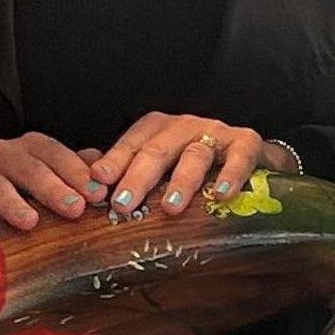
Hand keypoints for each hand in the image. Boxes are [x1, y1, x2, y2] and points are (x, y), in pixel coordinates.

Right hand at [0, 133, 102, 260]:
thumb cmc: (11, 196)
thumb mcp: (44, 184)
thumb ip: (73, 174)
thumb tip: (108, 172)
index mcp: (28, 150)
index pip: (55, 153)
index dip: (77, 171)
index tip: (99, 193)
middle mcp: (1, 155)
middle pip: (29, 167)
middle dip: (54, 187)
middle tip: (75, 208)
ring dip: (14, 203)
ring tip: (31, 222)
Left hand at [84, 110, 295, 217]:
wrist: (249, 158)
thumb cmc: (195, 166)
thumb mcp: (159, 166)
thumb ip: (124, 170)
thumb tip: (85, 178)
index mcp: (157, 130)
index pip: (132, 142)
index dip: (115, 161)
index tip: (99, 182)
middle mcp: (183, 126)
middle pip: (157, 149)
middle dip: (139, 176)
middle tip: (124, 203)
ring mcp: (215, 133)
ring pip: (194, 154)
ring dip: (181, 181)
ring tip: (170, 208)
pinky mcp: (246, 142)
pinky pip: (239, 156)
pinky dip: (231, 174)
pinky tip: (221, 195)